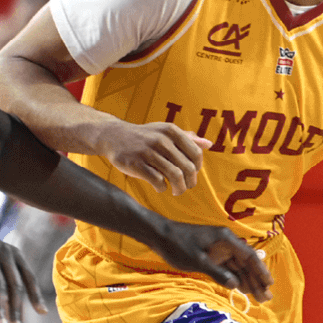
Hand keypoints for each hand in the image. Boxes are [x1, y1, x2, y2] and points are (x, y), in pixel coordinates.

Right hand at [94, 121, 210, 193]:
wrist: (113, 136)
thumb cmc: (144, 137)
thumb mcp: (165, 132)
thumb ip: (187, 138)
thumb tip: (209, 144)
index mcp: (171, 131)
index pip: (196, 153)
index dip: (197, 167)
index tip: (191, 174)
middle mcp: (161, 140)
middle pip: (187, 167)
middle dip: (190, 182)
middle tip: (185, 187)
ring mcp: (148, 152)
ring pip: (175, 176)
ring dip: (179, 188)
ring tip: (176, 191)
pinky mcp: (136, 164)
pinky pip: (157, 181)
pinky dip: (162, 188)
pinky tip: (160, 187)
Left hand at [148, 221, 273, 301]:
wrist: (160, 236)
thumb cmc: (178, 245)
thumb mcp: (197, 261)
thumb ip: (217, 273)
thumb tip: (235, 285)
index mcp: (226, 239)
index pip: (250, 256)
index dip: (261, 271)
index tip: (269, 284)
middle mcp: (227, 243)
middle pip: (247, 263)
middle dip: (257, 280)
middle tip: (266, 298)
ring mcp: (220, 250)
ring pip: (239, 267)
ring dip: (249, 282)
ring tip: (259, 297)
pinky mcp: (213, 256)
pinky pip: (229, 268)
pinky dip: (236, 279)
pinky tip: (244, 290)